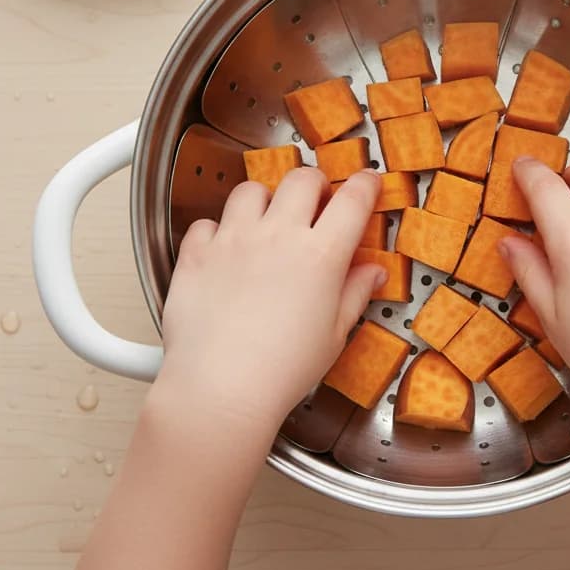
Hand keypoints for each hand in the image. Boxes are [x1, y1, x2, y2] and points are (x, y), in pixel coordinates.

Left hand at [152, 168, 383, 447]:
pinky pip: (207, 223)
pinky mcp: (197, 253)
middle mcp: (277, 235)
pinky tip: (225, 252)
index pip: (352, 199)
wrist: (221, 390)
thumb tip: (372, 272)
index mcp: (321, 254)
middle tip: (317, 203)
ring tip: (266, 222)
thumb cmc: (283, 370)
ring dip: (264, 200)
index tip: (367, 183)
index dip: (365, 184)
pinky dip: (217, 231)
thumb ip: (354, 294)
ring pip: (251, 190)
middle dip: (315, 184)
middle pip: (302, 180)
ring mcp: (234, 240)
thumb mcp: (334, 335)